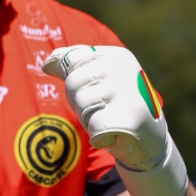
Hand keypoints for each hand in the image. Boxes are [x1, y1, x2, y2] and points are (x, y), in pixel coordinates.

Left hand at [43, 45, 187, 195]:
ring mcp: (127, 92)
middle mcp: (123, 69)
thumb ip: (74, 67)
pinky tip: (114, 134)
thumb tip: (47, 62)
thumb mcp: (98, 80)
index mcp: (115, 56)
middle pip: (73, 83)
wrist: (148, 139)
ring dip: (89, 120)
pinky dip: (99, 136)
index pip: (73, 59)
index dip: (75, 81)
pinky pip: (94, 127)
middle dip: (80, 103)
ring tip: (109, 119)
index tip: (92, 89)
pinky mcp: (130, 118)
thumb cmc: (116, 106)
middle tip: (102, 109)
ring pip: (82, 104)